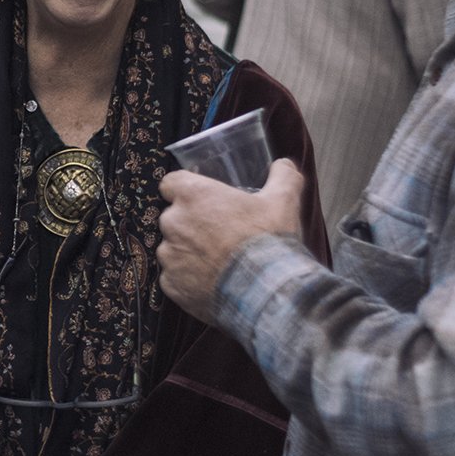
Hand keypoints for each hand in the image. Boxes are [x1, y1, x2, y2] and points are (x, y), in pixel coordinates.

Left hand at [155, 158, 307, 321]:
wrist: (264, 291)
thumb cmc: (268, 241)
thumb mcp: (284, 201)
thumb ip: (282, 177)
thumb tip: (284, 164)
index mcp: (193, 195)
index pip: (171, 183)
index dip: (185, 189)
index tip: (200, 198)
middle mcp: (173, 222)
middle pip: (174, 217)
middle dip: (191, 223)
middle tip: (219, 233)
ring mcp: (169, 256)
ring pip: (173, 248)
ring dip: (189, 252)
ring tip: (219, 262)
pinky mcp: (170, 285)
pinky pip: (175, 277)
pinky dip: (189, 279)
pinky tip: (213, 282)